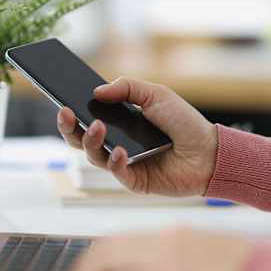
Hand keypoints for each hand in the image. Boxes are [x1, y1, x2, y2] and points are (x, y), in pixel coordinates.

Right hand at [57, 77, 217, 196]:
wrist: (210, 151)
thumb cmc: (184, 123)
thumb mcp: (157, 95)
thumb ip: (127, 88)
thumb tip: (96, 92)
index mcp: (119, 124)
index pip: (87, 119)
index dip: (71, 112)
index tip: (60, 100)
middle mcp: (117, 144)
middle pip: (81, 140)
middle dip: (69, 128)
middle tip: (66, 113)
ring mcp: (124, 164)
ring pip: (94, 156)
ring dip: (92, 141)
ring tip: (98, 127)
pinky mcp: (135, 182)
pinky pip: (117, 173)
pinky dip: (115, 162)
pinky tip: (119, 152)